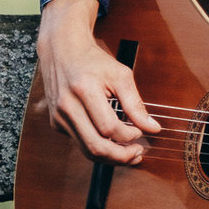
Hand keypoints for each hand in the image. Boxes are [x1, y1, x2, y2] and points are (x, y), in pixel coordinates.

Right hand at [37, 0, 159, 165]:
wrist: (62, 51)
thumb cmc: (93, 61)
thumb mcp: (120, 75)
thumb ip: (136, 104)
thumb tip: (153, 128)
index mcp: (84, 90)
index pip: (109, 128)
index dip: (129, 135)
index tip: (140, 132)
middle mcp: (67, 106)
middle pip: (95, 146)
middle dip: (121, 156)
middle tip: (137, 153)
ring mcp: (59, 117)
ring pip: (86, 150)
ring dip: (110, 157)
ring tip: (128, 154)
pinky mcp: (56, 123)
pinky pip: (79, 142)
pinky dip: (97, 146)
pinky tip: (110, 141)